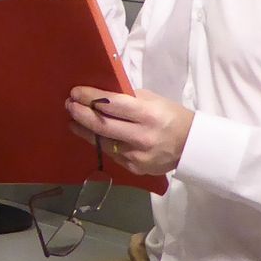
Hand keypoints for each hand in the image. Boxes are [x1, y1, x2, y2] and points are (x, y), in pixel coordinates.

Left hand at [66, 86, 192, 177]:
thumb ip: (127, 99)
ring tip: (74, 121)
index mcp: (148, 114)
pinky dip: (101, 143)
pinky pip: (112, 153)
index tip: (75, 92)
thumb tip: (100, 95)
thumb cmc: (170, 116)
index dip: (90, 98)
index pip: (111, 104)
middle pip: (102, 125)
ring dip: (85, 130)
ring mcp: (137, 155)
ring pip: (103, 142)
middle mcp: (141, 136)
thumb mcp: (153, 100)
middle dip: (81, 114)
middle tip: (69, 105)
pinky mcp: (134, 168)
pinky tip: (93, 135)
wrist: (191, 146)